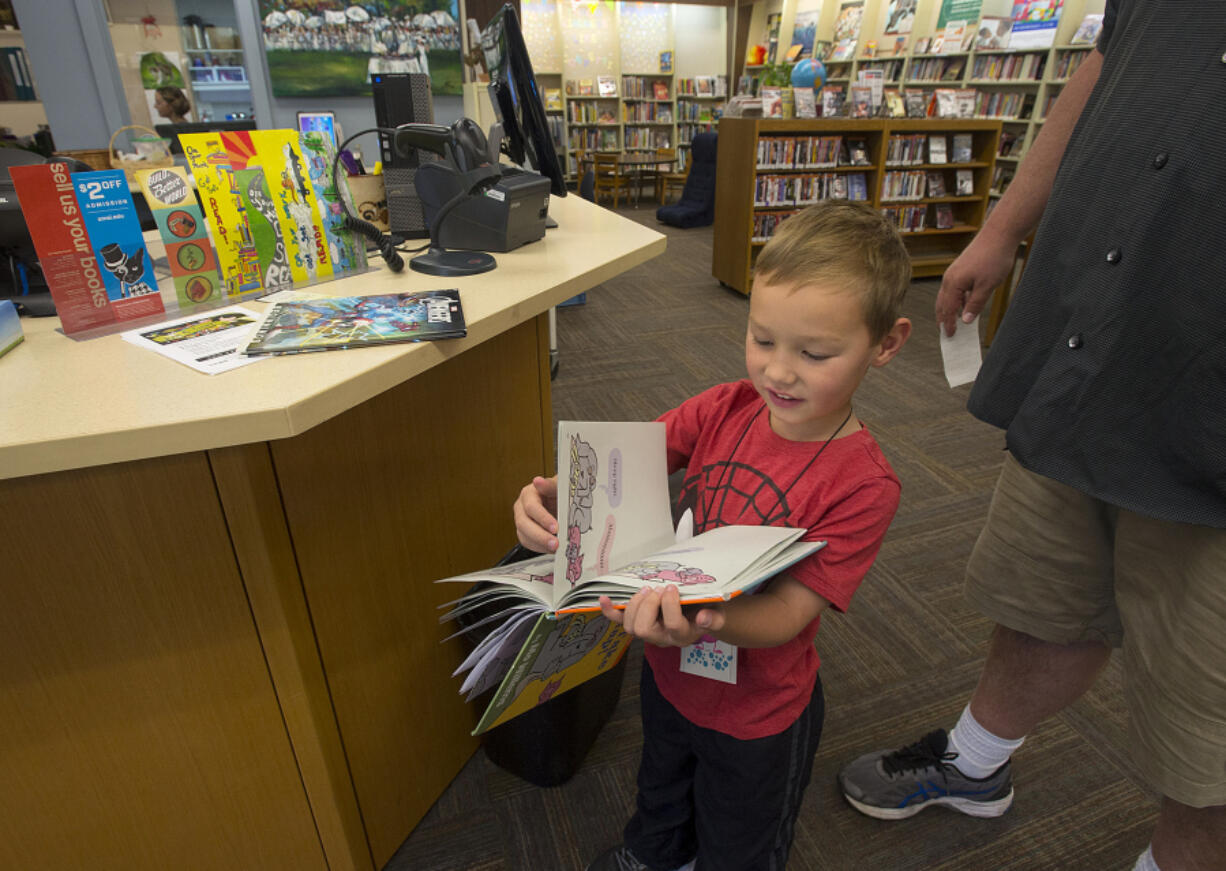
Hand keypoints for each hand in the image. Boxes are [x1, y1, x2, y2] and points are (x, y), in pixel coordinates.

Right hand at [513, 475, 558, 552]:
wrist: (561, 500)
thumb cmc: (559, 492)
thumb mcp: (558, 486)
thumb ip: (550, 484)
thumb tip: (538, 481)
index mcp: (528, 494)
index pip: (532, 507)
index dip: (543, 518)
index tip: (555, 527)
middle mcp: (521, 507)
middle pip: (523, 524)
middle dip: (540, 535)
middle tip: (555, 543)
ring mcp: (522, 521)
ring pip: (524, 536)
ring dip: (540, 544)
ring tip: (555, 548)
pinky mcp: (525, 533)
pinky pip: (528, 543)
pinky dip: (540, 548)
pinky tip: (551, 549)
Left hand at [599, 585, 725, 647]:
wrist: (699, 614)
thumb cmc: (707, 610)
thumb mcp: (717, 612)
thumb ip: (714, 618)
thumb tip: (705, 618)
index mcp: (683, 636)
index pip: (672, 625)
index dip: (669, 605)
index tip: (672, 587)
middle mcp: (662, 638)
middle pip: (644, 629)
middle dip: (648, 605)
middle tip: (657, 589)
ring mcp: (648, 632)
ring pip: (631, 627)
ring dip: (635, 605)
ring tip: (646, 589)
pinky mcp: (637, 624)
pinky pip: (619, 621)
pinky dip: (609, 611)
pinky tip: (603, 598)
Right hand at [935, 231, 1018, 336]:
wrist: (998, 235)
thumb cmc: (993, 258)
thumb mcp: (987, 286)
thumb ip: (975, 304)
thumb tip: (965, 320)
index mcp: (953, 284)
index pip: (947, 309)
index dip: (949, 324)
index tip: (950, 336)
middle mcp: (949, 279)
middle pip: (941, 304)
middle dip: (943, 319)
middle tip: (946, 333)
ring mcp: (953, 273)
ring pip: (946, 296)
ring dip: (948, 310)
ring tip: (951, 322)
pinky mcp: (959, 269)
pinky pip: (952, 288)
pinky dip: (954, 299)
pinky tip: (962, 304)